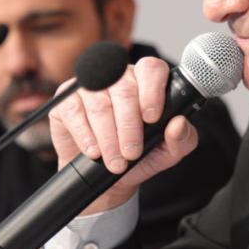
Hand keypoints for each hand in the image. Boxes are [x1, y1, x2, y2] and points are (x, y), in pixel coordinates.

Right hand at [49, 59, 199, 215]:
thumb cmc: (140, 158)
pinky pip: (74, 111)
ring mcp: (90, 86)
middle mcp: (117, 77)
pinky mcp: (66, 100)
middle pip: (124, 89)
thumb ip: (182, 138)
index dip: (152, 91)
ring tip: (115, 162)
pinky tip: (93, 150)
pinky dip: (85, 134)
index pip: (151, 69)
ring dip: (108, 137)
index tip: (152, 118)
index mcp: (146, 81)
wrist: (108, 179)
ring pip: (99, 103)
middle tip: (131, 153)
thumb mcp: (168, 152)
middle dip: (129, 126)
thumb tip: (179, 123)